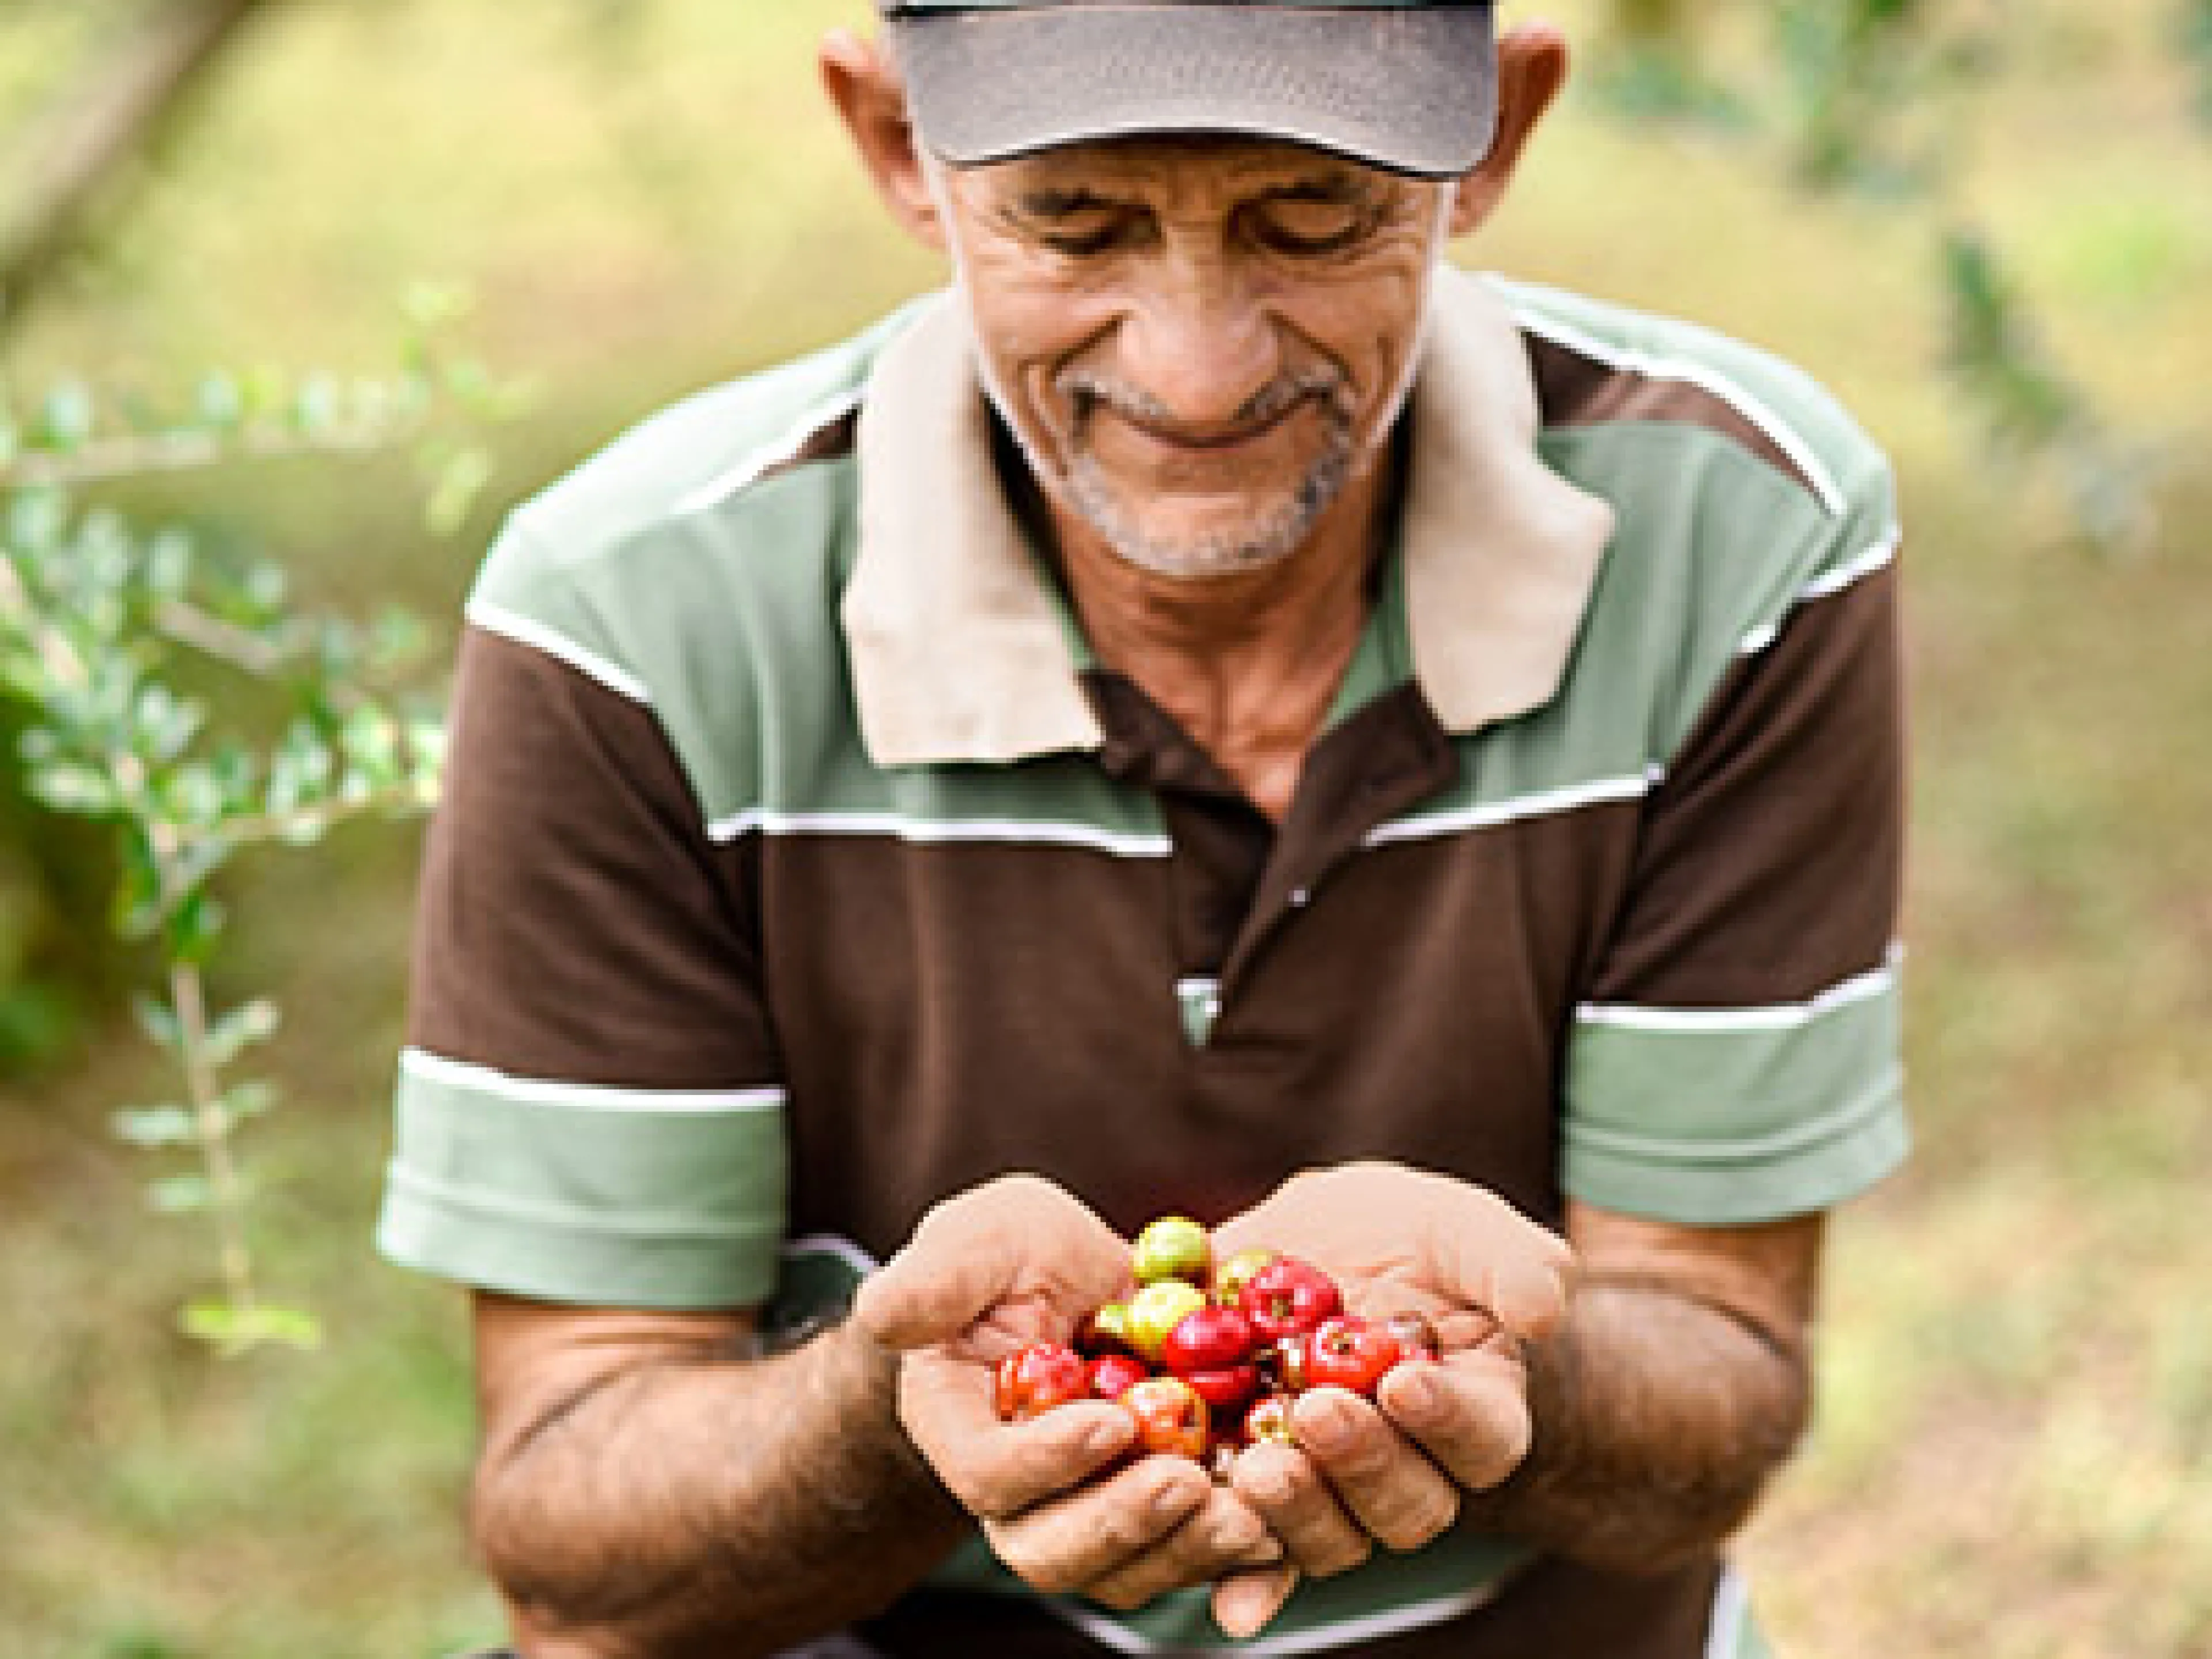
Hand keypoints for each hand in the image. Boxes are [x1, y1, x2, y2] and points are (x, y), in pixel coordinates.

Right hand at [852, 1175, 1284, 1615]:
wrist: (1084, 1281)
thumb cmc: (1017, 1254)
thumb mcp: (982, 1237)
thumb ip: (938, 1276)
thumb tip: (884, 1313)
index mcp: (961, 1428)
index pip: (990, 1475)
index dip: (1045, 1461)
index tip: (1110, 1420)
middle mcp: (1018, 1492)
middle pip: (1053, 1548)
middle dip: (1121, 1523)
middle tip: (1184, 1482)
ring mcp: (1088, 1512)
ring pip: (1126, 1569)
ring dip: (1184, 1549)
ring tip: (1246, 1510)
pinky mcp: (1156, 1514)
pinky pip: (1189, 1554)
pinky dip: (1234, 1547)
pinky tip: (1279, 1515)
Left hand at [1211, 1163, 1573, 1576]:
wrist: (1318, 1245)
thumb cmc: (1410, 1239)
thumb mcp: (1459, 1226)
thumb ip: (1510, 1261)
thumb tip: (1542, 1313)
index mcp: (1479, 1409)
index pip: (1482, 1436)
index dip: (1447, 1418)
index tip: (1405, 1380)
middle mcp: (1412, 1467)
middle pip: (1407, 1505)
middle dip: (1364, 1462)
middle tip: (1318, 1412)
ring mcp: (1334, 1489)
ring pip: (1334, 1537)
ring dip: (1299, 1512)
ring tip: (1257, 1465)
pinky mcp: (1261, 1488)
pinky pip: (1259, 1557)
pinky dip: (1247, 1582)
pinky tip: (1229, 1601)